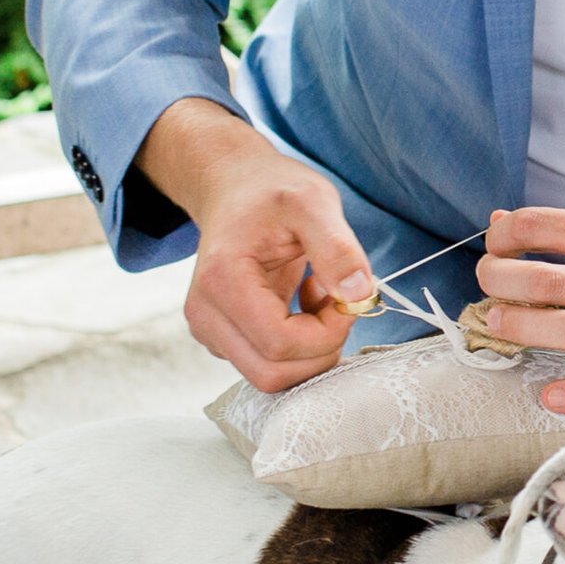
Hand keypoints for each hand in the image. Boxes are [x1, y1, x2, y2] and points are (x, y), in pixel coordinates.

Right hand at [138, 100, 371, 392]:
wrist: (235, 187)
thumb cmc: (271, 191)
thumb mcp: (314, 202)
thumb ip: (338, 248)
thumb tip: (359, 295)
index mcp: (221, 281)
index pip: (279, 344)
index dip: (326, 332)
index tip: (346, 297)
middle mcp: (205, 314)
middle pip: (272, 373)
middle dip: (320, 349)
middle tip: (337, 302)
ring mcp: (210, 331)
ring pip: (272, 376)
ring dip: (311, 348)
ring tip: (319, 297)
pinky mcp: (223, 338)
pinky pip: (269, 364)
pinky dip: (299, 346)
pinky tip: (304, 303)